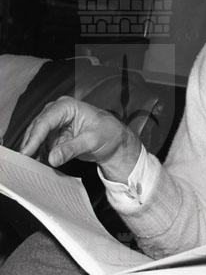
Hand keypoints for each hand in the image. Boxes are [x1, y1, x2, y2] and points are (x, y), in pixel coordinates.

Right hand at [19, 96, 141, 182]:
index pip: (45, 122)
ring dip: (32, 152)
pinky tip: (35, 166)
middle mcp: (56, 112)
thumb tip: (52, 158)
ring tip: (27, 168)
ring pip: (35, 138)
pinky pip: (40, 146)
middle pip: (36, 129)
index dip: (34, 138)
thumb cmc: (108, 133)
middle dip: (29, 146)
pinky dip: (38, 155)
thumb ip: (71, 149)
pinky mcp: (53, 136)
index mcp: (66, 106)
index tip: (26, 153)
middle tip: (22, 164)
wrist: (114, 140)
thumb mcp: (92, 141)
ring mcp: (53, 124)